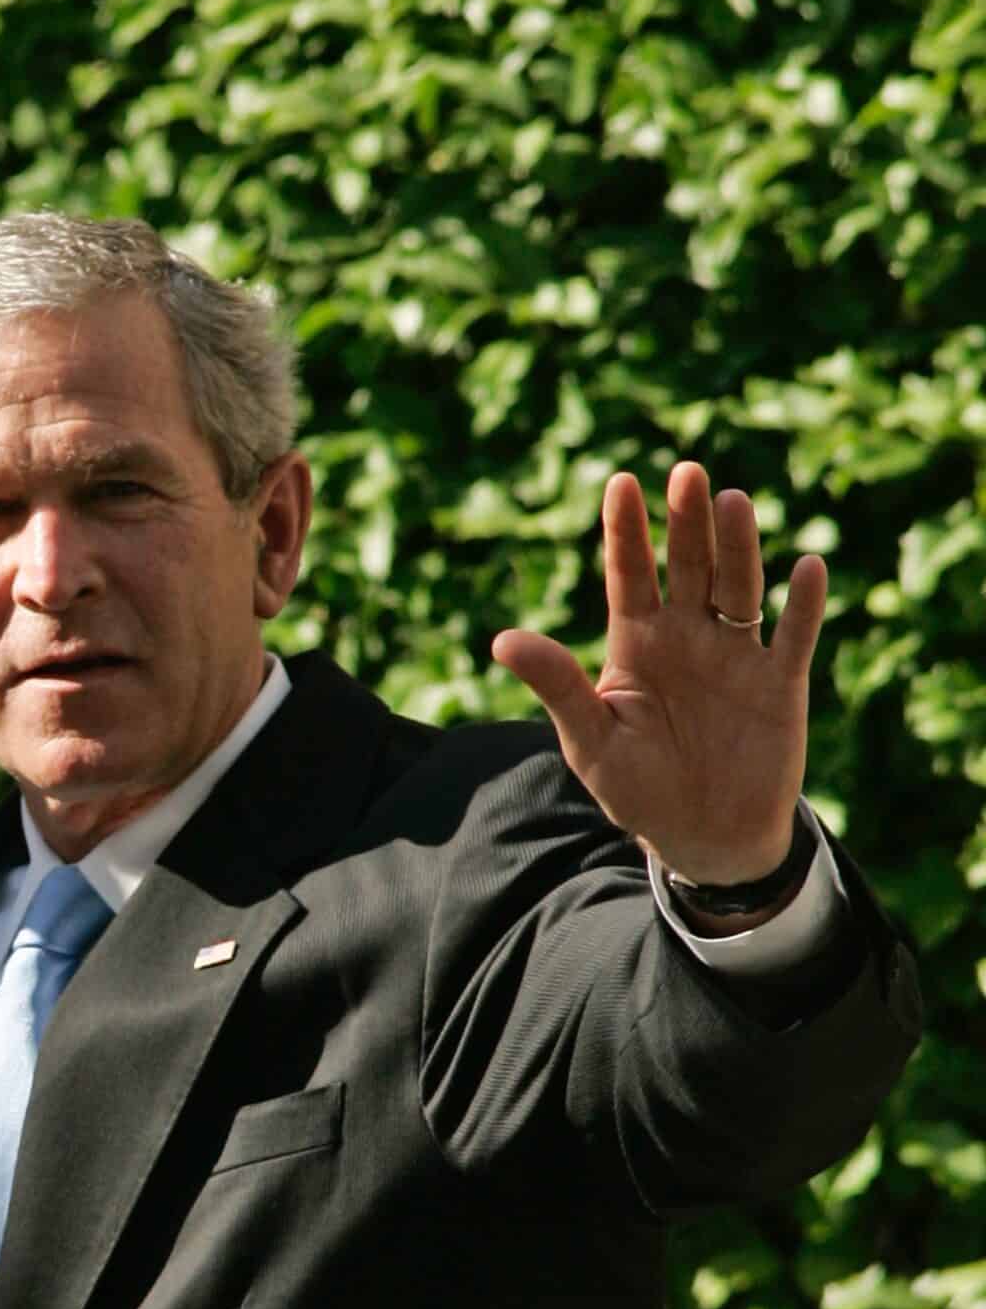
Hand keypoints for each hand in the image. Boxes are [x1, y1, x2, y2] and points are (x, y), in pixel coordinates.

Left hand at [491, 461, 824, 886]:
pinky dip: (802, 605)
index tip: (620, 482)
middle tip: (686, 472)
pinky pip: (794, 636)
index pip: (629, 576)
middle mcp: (687, 637)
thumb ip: (556, 686)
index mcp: (635, 644)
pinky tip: (806, 567)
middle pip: (688, 567)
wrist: (702, 836)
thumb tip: (502, 640)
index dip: (626, 533)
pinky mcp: (780, 683)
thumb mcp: (589, 739)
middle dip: (686, 521)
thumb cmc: (637, 787)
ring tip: (732, 502)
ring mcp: (736, 655)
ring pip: (740, 588)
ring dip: (739, 548)